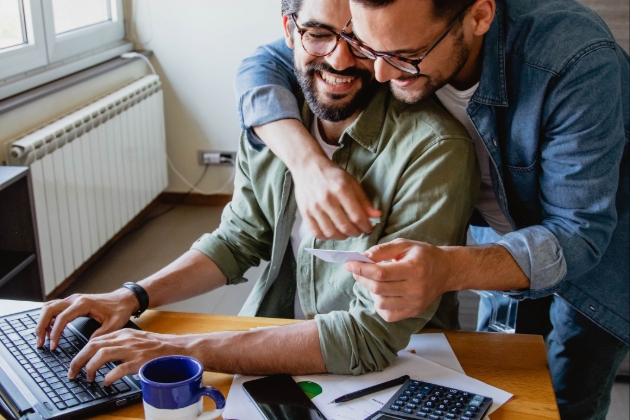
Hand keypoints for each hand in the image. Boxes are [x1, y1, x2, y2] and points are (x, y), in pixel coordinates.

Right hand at [35, 289, 138, 349]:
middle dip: (41, 326)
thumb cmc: (120, 310)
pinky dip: (48, 318)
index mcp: (84, 303)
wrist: (124, 299)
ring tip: (42, 338)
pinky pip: (54, 307)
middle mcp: (75, 299)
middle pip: (49, 309)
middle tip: (40, 343)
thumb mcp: (113, 325)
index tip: (53, 345)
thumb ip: (100, 335)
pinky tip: (49, 330)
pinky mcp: (73, 302)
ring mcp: (73, 299)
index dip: (55, 332)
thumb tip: (87, 347)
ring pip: (49, 307)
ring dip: (42, 321)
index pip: (62, 318)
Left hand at [68, 330, 190, 384]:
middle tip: (72, 372)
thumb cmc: (160, 347)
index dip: (81, 352)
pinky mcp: (140, 362)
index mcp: (124, 333)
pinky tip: (107, 383)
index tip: (76, 363)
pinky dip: (108, 377)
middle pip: (93, 346)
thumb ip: (120, 344)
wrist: (180, 348)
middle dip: (78, 360)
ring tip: (88, 378)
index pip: (95, 339)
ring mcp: (133, 350)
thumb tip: (102, 355)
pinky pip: (118, 370)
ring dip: (90, 368)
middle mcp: (126, 339)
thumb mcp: (137, 340)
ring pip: (101, 355)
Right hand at [292, 155, 380, 239]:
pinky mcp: (305, 213)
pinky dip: (327, 237)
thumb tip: (376, 215)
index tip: (369, 228)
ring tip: (346, 233)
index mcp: (341, 189)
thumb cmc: (332, 174)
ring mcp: (314, 207)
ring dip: (342, 237)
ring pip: (331, 232)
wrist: (307, 166)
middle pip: (345, 227)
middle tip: (359, 231)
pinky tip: (333, 232)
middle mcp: (327, 199)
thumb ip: (363, 200)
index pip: (357, 216)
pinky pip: (317, 232)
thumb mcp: (351, 182)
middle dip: (356, 233)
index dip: (366, 226)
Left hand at [344, 239, 455, 321]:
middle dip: (362, 278)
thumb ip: (382, 250)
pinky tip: (382, 294)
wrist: (446, 270)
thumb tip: (363, 257)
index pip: (381, 273)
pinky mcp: (414, 312)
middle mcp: (416, 289)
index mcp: (414, 269)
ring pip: (381, 303)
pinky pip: (388, 315)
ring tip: (373, 281)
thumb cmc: (423, 255)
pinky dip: (380, 305)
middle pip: (378, 289)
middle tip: (356, 270)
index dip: (361, 269)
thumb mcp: (404, 245)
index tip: (349, 264)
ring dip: (370, 291)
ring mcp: (415, 303)